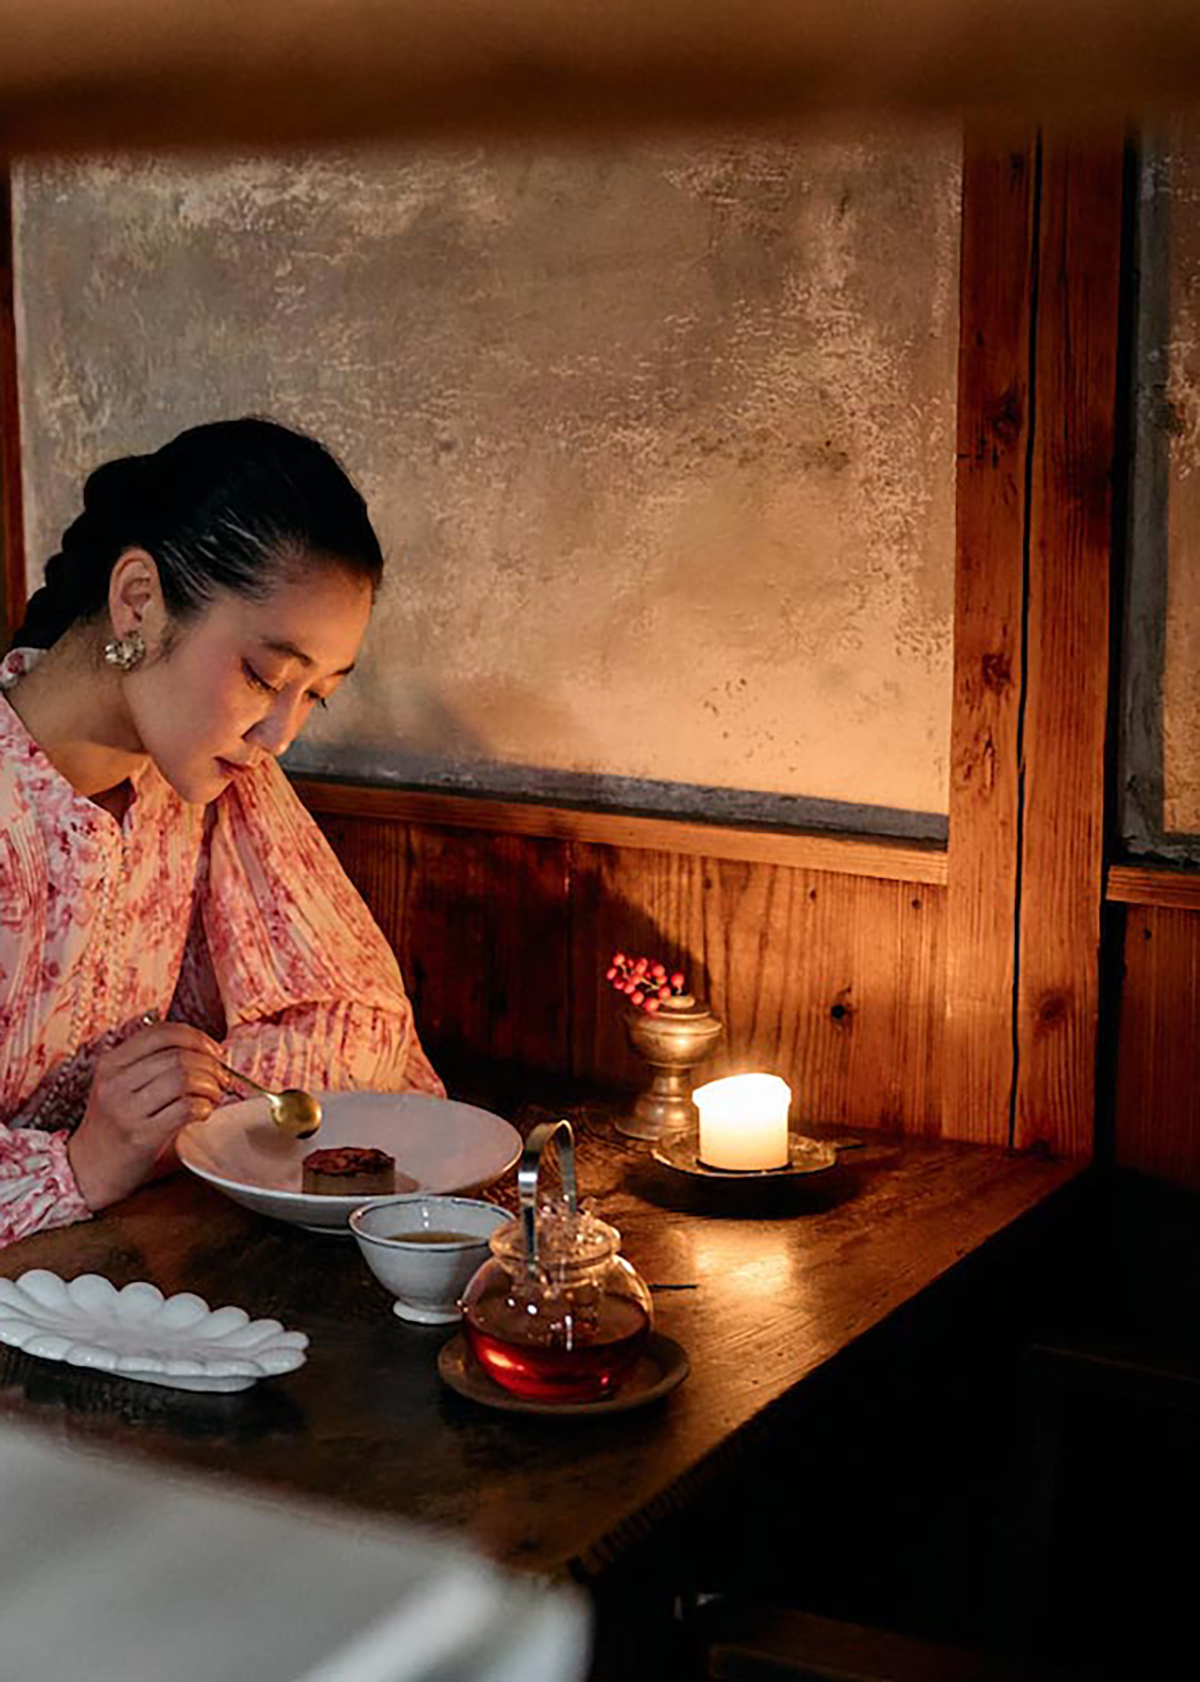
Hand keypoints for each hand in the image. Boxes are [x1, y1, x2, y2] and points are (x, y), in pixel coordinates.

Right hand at [67, 1022, 228, 1211]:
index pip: (161, 1033)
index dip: (196, 1037)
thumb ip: (154, 1064)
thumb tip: (209, 1050)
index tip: (214, 1052)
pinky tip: (204, 1113)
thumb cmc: (116, 1125)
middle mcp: (115, 1082)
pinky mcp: (141, 1135)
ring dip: (210, 1085)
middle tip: (221, 1078)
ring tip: (214, 1096)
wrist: (89, 1170)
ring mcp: (126, 1109)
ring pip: (183, 1078)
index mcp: (111, 1063)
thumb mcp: (122, 1085)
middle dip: (210, 1065)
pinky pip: (185, 1109)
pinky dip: (204, 1107)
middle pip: (178, 1055)